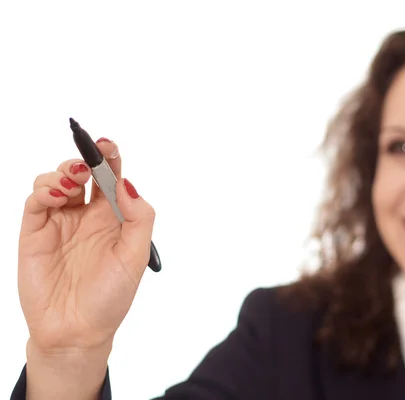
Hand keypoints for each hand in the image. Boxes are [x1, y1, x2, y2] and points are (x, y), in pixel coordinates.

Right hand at [18, 139, 155, 354]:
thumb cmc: (110, 296)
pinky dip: (44, 190)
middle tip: (88, 161)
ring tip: (72, 181)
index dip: (110, 157)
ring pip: (57, 180)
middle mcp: (87, 215)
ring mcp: (60, 222)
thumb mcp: (135, 256)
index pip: (111, 178)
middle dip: (85, 159)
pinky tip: (57, 195)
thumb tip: (127, 184)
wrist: (77, 331)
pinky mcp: (36, 232)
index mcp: (114, 217)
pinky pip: (37, 201)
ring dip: (63, 171)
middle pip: (83, 172)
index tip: (108, 145)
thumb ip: (139, 217)